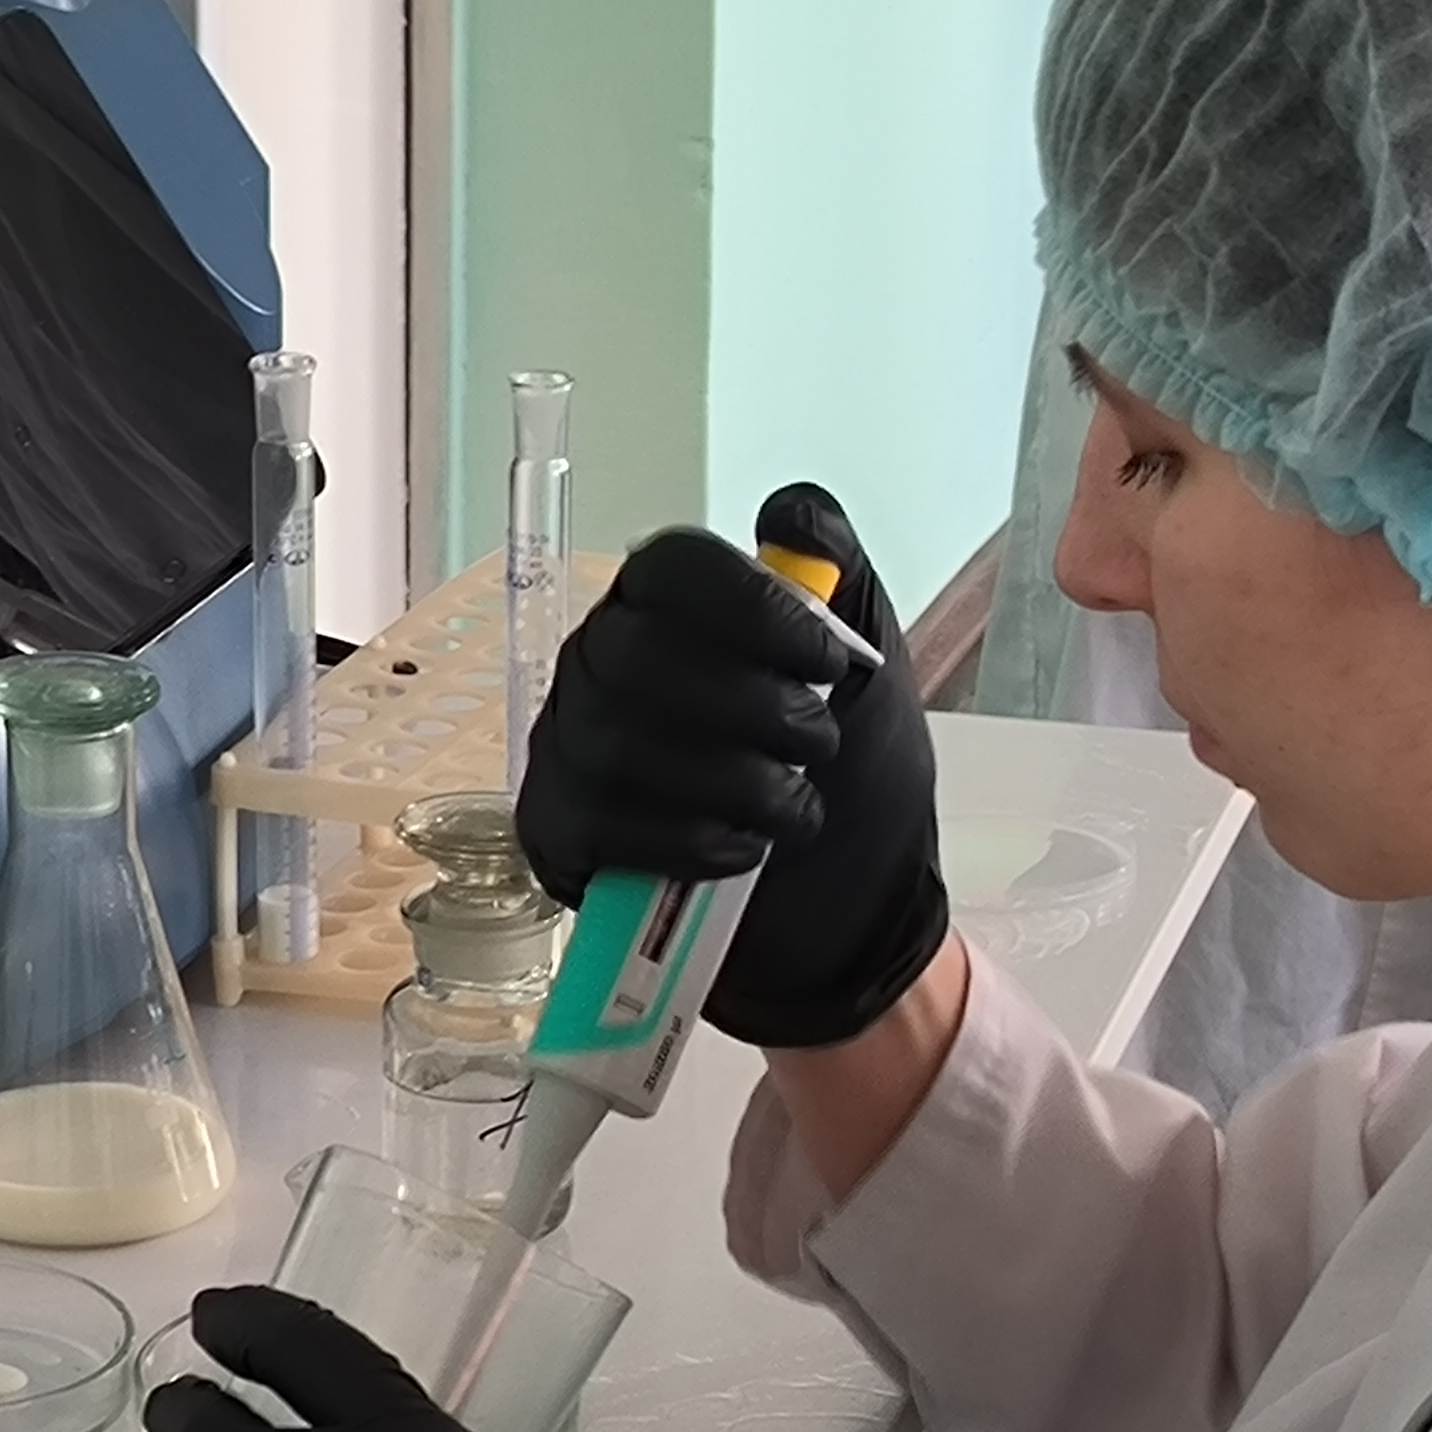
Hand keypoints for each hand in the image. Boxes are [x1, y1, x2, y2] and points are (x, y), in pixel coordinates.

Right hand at [516, 482, 947, 1047]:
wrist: (845, 918)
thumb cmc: (852, 786)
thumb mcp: (871, 673)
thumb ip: (840, 577)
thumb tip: (789, 513)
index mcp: (669, 609)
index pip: (673, 567)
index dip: (752, 609)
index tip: (827, 663)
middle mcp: (601, 664)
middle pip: (638, 656)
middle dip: (748, 709)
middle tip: (816, 748)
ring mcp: (570, 749)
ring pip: (620, 745)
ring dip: (732, 784)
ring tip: (793, 811)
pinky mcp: (559, 832)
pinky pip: (602, 824)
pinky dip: (690, 841)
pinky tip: (742, 851)